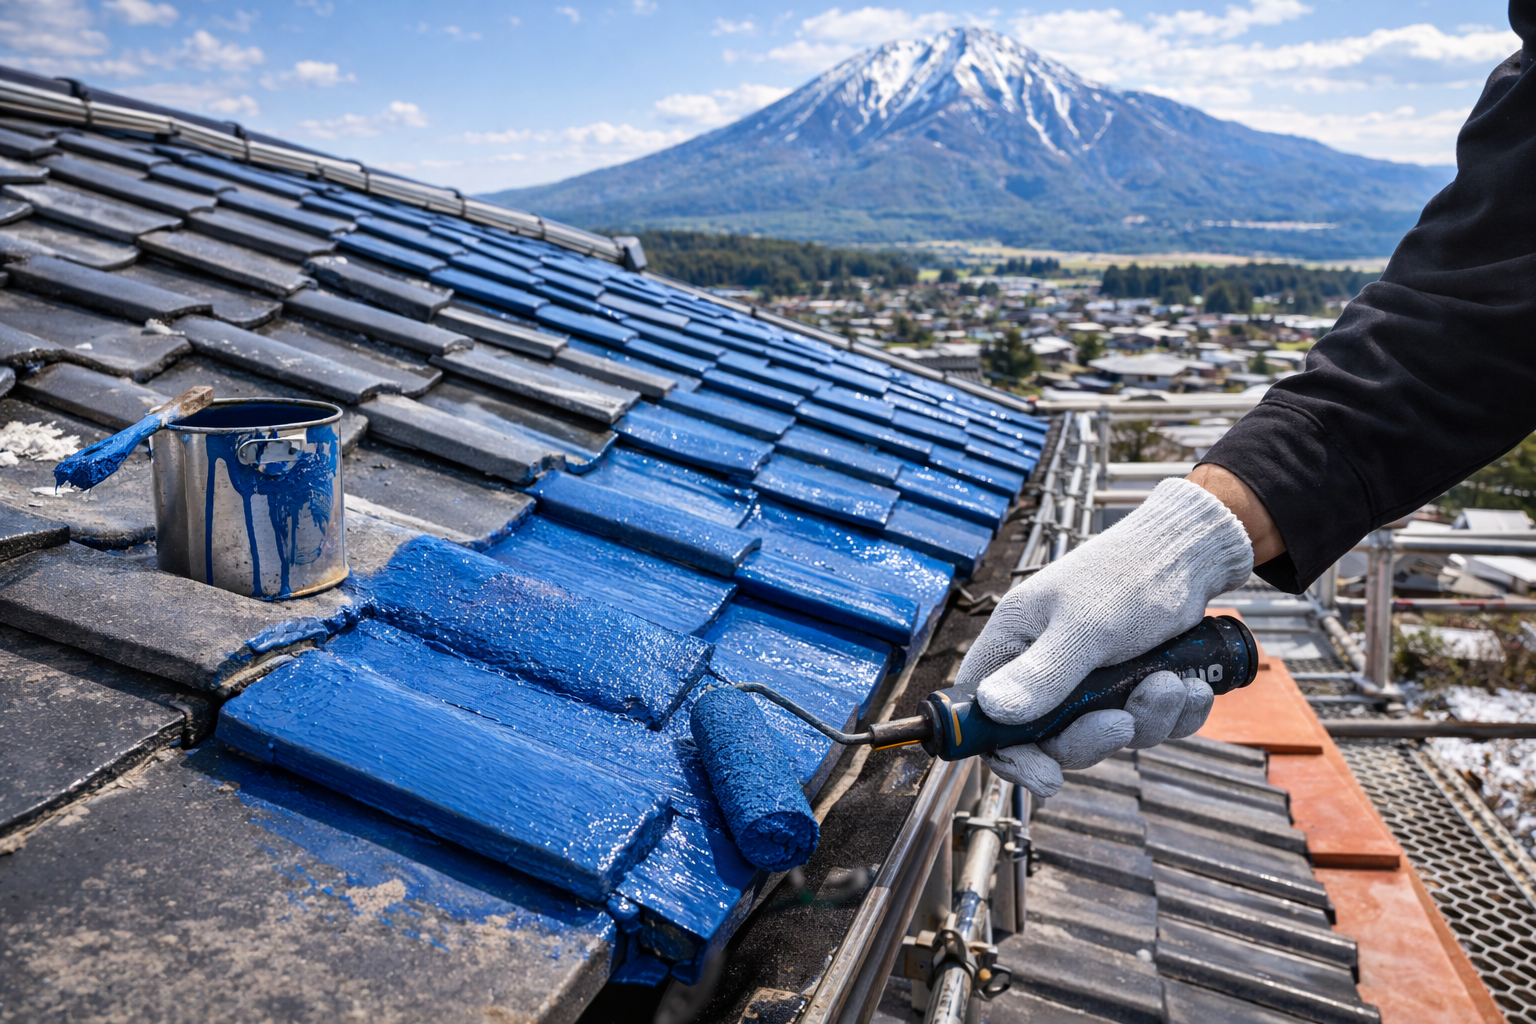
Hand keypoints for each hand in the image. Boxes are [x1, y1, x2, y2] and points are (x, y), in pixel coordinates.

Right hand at [954, 478, 1254, 796]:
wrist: (1191, 553)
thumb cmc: (1129, 574)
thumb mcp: (1086, 627)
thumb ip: (1043, 672)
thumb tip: (993, 711)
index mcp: (1014, 644)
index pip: (987, 716)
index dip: (1009, 754)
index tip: (1047, 777)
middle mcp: (1043, 665)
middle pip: (1050, 738)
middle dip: (1095, 736)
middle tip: (1126, 718)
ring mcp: (1088, 679)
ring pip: (1105, 733)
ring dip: (1147, 719)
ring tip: (1173, 682)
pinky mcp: (1129, 683)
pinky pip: (1146, 723)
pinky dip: (1173, 712)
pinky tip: (1192, 686)